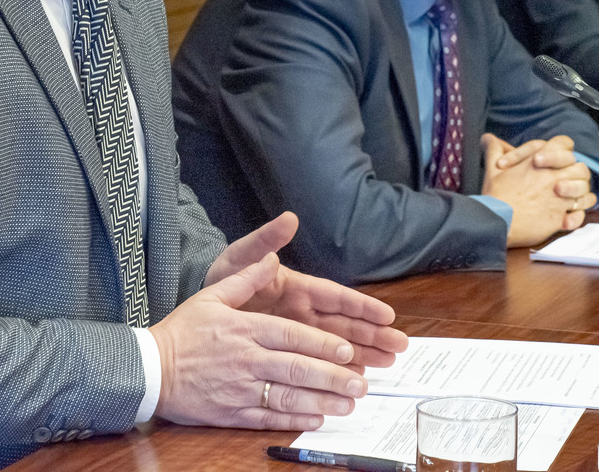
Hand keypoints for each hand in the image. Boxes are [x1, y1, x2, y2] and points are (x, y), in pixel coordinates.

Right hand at [153, 253, 367, 430]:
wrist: (149, 369)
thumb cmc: (182, 331)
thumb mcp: (212, 295)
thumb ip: (247, 278)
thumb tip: (272, 257)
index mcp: (246, 328)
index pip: (292, 336)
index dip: (323, 345)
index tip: (348, 351)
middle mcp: (247, 359)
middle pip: (297, 368)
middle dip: (333, 377)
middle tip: (361, 383)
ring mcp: (240, 388)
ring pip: (288, 397)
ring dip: (322, 401)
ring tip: (348, 404)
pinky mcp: (231, 412)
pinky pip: (268, 418)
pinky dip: (294, 420)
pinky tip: (317, 419)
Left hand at [205, 213, 407, 367]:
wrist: (198, 308)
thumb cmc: (220, 277)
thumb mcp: (239, 258)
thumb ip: (264, 242)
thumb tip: (288, 219)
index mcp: (295, 287)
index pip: (335, 297)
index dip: (362, 307)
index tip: (388, 316)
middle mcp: (301, 311)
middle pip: (344, 325)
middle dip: (373, 335)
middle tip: (400, 347)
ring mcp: (295, 332)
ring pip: (336, 345)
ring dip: (362, 354)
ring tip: (388, 365)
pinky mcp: (286, 350)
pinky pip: (317, 361)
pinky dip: (337, 369)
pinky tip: (356, 378)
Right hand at [481, 134, 596, 247]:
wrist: (496, 222)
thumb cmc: (494, 196)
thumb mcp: (492, 169)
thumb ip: (494, 150)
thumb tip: (488, 138)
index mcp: (539, 161)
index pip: (564, 144)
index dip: (562, 150)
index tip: (556, 160)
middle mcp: (553, 177)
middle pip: (580, 168)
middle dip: (576, 174)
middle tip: (565, 181)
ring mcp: (559, 197)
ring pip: (584, 191)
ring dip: (579, 194)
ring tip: (570, 199)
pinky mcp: (559, 217)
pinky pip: (579, 214)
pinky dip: (577, 216)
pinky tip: (568, 217)